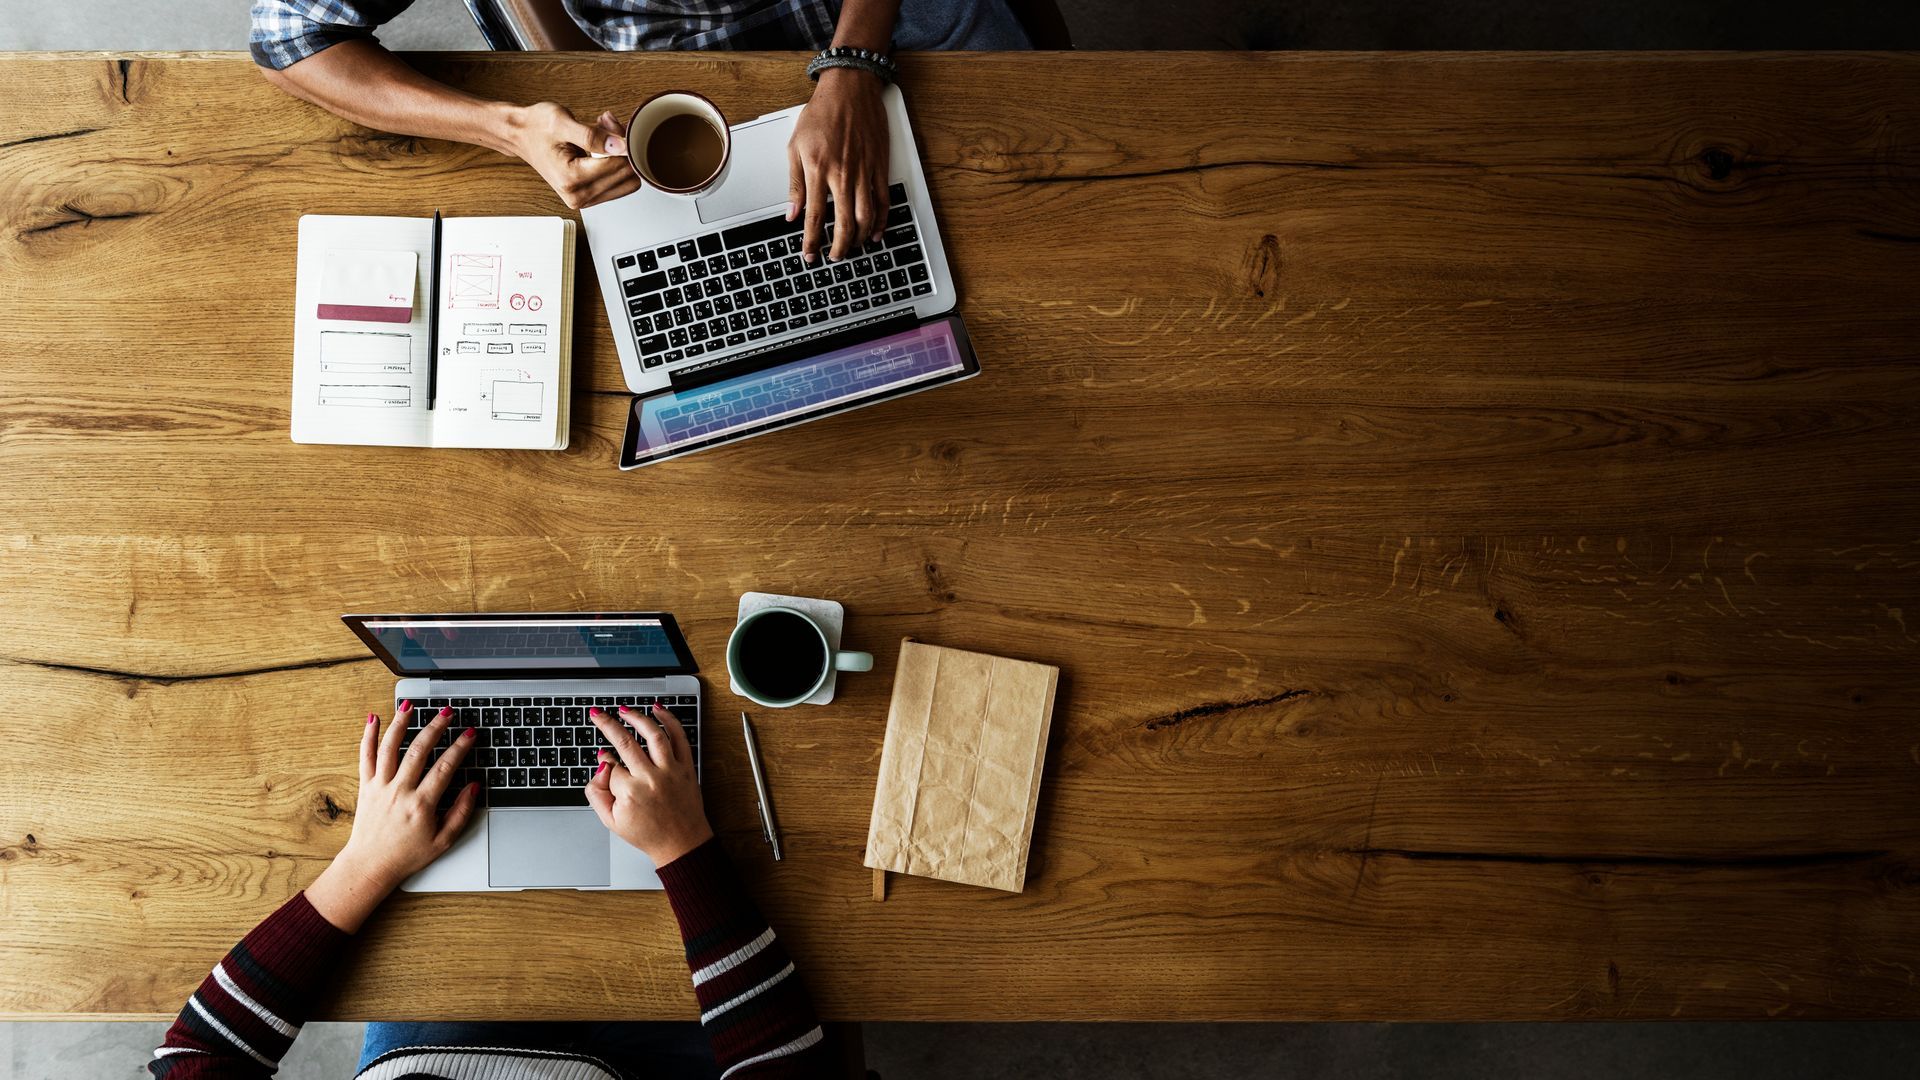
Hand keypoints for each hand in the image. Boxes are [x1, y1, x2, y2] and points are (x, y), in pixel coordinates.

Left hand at [306, 702, 480, 931]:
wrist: (370, 865)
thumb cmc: (406, 855)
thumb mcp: (443, 841)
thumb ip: (461, 812)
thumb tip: (474, 787)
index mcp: (421, 804)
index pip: (445, 767)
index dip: (461, 747)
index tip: (470, 734)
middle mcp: (399, 791)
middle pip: (418, 750)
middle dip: (435, 727)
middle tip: (447, 713)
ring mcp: (380, 786)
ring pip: (389, 747)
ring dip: (400, 723)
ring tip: (410, 706)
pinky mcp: (365, 786)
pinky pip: (365, 756)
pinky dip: (368, 736)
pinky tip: (373, 719)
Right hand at [504, 102, 641, 209]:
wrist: (521, 135)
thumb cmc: (537, 127)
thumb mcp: (563, 123)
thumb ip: (593, 136)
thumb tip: (621, 146)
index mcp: (571, 179)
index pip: (618, 164)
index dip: (620, 139)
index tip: (608, 121)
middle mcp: (578, 196)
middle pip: (626, 175)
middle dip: (622, 149)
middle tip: (606, 126)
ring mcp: (584, 199)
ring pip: (627, 182)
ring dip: (621, 157)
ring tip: (602, 137)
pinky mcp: (589, 197)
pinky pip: (619, 184)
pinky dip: (616, 165)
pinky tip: (602, 149)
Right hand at [585, 704, 712, 866]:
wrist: (681, 843)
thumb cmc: (647, 833)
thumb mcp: (611, 821)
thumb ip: (597, 793)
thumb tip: (601, 765)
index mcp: (630, 793)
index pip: (610, 766)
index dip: (604, 760)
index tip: (604, 758)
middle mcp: (651, 778)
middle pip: (625, 742)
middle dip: (607, 724)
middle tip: (598, 714)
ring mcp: (671, 771)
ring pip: (653, 734)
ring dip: (637, 717)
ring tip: (624, 710)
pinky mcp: (687, 767)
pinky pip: (680, 738)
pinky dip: (670, 721)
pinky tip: (658, 710)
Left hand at [787, 67, 890, 263]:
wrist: (850, 88)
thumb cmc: (821, 113)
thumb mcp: (795, 146)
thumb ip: (794, 183)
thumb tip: (792, 212)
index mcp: (819, 170)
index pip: (815, 216)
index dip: (812, 241)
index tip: (810, 255)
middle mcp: (843, 174)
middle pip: (844, 224)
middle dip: (839, 247)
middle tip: (835, 257)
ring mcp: (864, 172)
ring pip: (866, 217)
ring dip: (859, 239)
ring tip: (852, 247)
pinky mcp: (880, 166)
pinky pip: (883, 201)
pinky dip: (881, 222)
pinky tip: (875, 233)